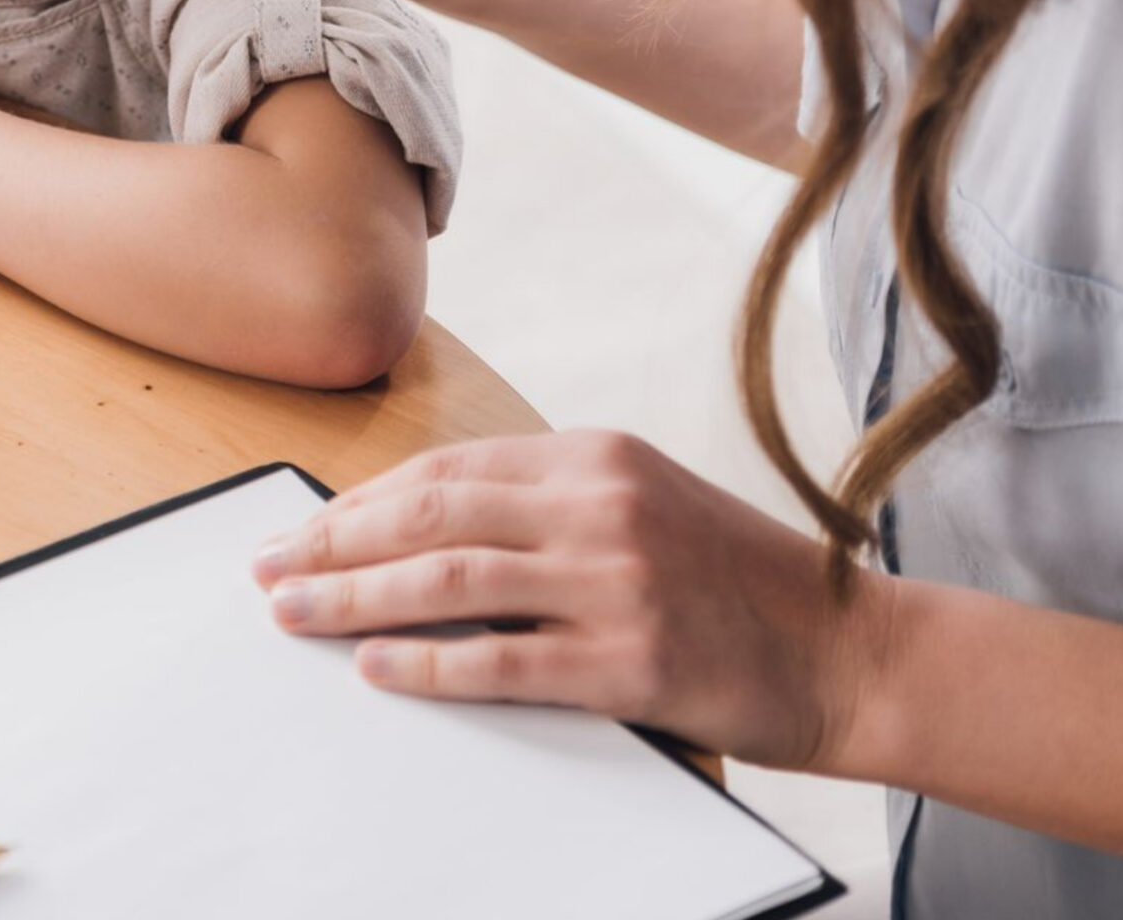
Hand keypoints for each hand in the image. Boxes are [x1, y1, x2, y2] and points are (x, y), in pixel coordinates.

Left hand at [251, 431, 897, 770]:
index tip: (304, 527)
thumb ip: (549, 507)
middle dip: (335, 541)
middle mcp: (600, 503)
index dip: (363, 501)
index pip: (447, 470)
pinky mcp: (629, 659)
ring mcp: (615, 579)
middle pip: (431, 515)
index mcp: (595, 456)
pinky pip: (501, 661)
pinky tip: (373, 666)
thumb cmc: (740, 584)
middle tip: (268, 568)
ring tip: (292, 614)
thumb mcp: (645, 506)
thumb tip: (428, 528)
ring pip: (449, 581)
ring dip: (355, 597)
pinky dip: (426, 663)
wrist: (854, 652)